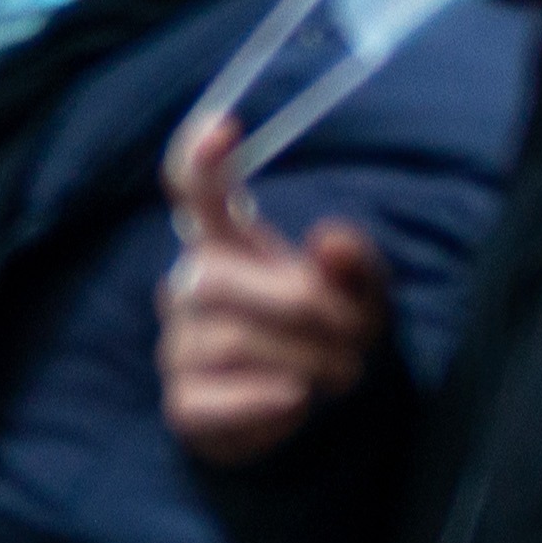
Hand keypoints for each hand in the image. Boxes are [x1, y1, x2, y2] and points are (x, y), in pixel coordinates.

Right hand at [160, 112, 390, 465]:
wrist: (316, 414)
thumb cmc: (331, 335)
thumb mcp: (362, 294)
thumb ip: (354, 265)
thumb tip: (329, 240)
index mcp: (229, 244)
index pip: (193, 189)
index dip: (198, 159)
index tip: (222, 128)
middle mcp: (190, 286)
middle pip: (216, 278)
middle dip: (301, 310)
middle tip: (355, 340)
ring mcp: (180, 345)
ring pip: (227, 342)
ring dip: (302, 362)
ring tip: (341, 375)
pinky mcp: (184, 403)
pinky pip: (213, 398)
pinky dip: (266, 403)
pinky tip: (296, 402)